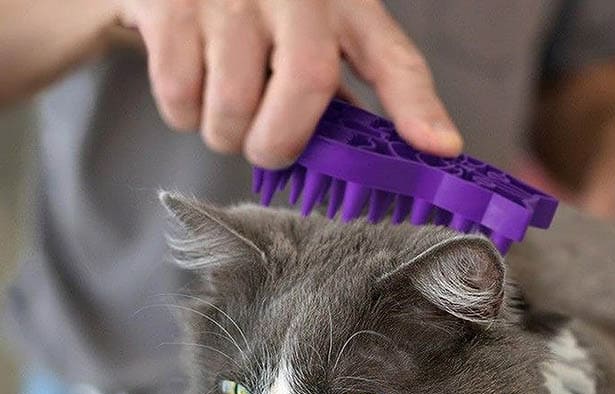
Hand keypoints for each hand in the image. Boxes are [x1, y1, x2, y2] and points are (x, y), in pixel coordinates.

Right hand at [114, 0, 461, 167]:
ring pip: (233, 103)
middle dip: (279, 143)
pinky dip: (182, 112)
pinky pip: (180, 91)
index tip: (440, 148)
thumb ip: (335, 86)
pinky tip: (189, 87)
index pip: (393, 58)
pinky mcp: (170, 0)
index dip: (418, 106)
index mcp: (342, 4)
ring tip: (222, 114)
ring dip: (224, 133)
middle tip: (264, 148)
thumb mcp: (307, 33)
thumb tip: (360, 152)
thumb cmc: (252, 9)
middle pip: (307, 83)